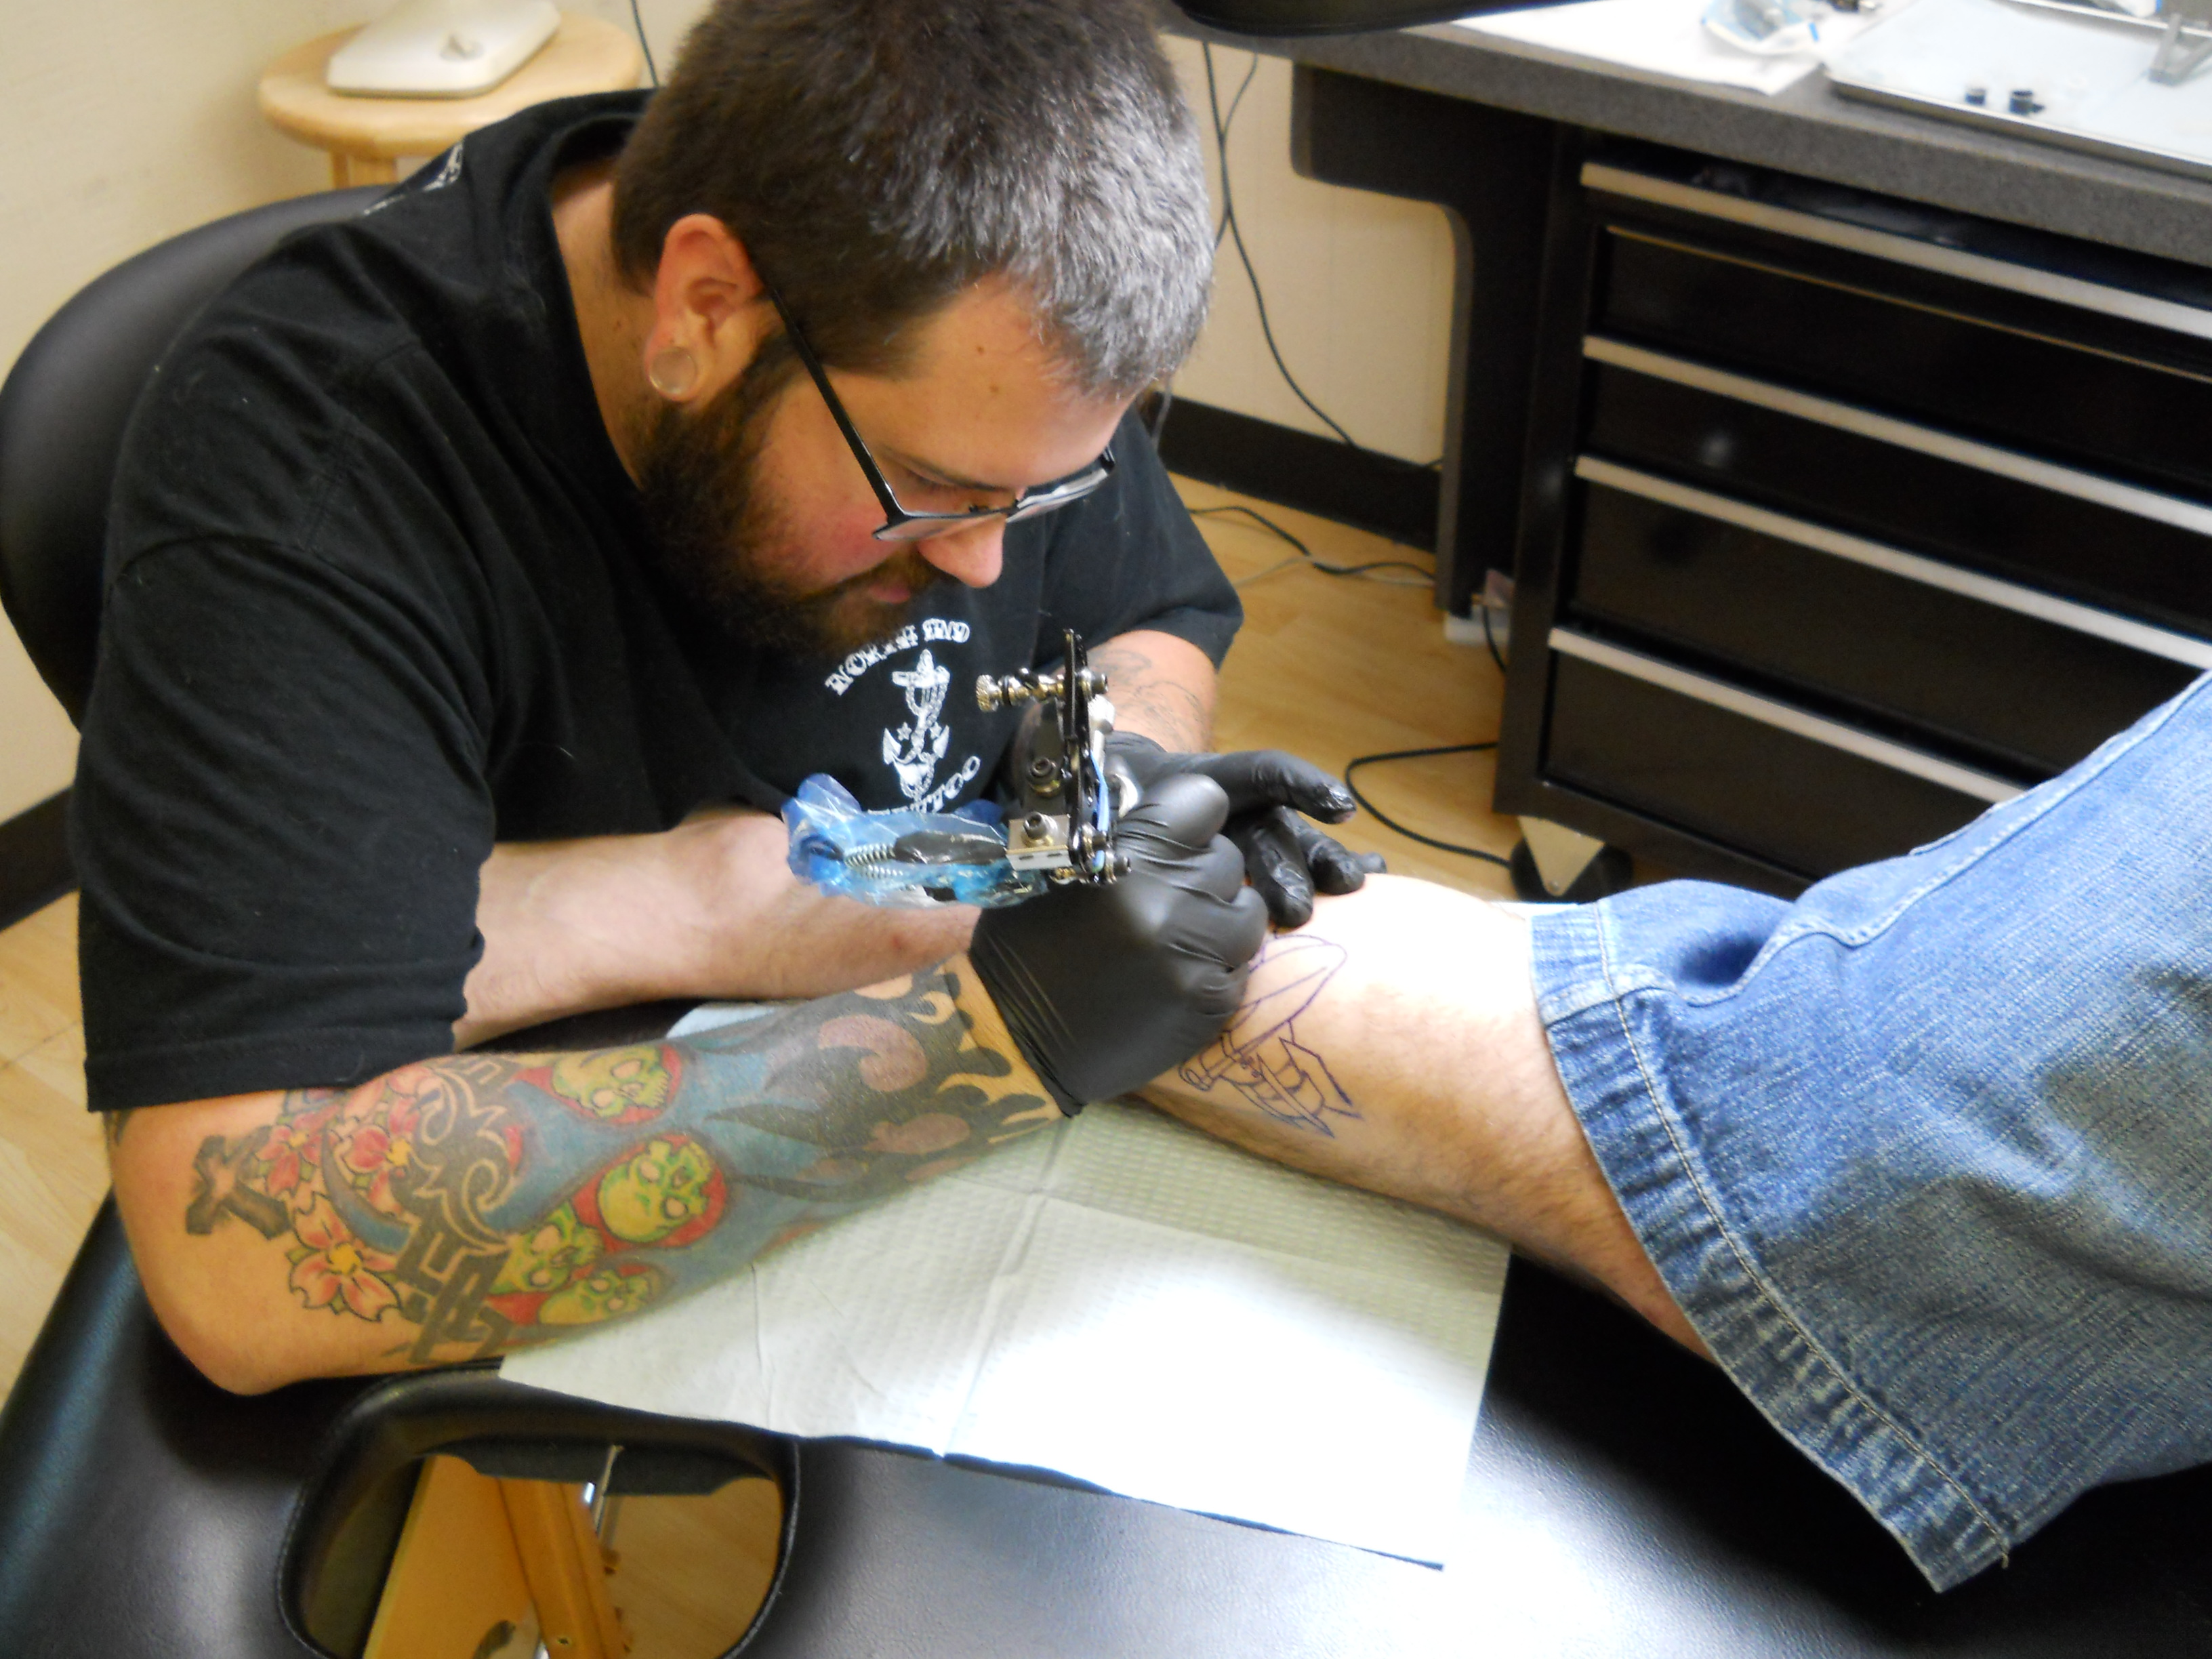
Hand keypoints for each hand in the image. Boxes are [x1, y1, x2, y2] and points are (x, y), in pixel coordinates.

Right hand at [968, 773, 1268, 1112]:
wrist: (1017, 1040)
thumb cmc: (1025, 949)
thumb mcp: (1057, 871)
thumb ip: (1121, 840)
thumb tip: (1162, 812)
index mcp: (1125, 860)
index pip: (1204, 801)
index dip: (1191, 816)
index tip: (1176, 833)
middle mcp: (1169, 905)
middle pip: (1228, 857)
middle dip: (1202, 870)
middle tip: (1167, 892)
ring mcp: (1195, 960)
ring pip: (1249, 913)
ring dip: (1222, 917)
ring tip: (1182, 932)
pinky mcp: (1211, 1006)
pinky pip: (1243, 967)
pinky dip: (1218, 966)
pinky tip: (1177, 973)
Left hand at [1104, 733, 1386, 927]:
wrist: (1113, 798)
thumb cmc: (1110, 803)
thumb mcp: (1104, 796)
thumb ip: (1117, 805)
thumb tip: (1116, 821)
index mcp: (1203, 787)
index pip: (1260, 775)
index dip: (1300, 785)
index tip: (1340, 809)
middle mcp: (1235, 812)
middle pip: (1271, 835)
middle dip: (1289, 868)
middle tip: (1298, 909)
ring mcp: (1250, 839)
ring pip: (1293, 853)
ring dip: (1322, 871)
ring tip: (1351, 889)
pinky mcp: (1254, 868)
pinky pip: (1300, 870)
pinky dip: (1333, 877)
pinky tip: (1378, 886)